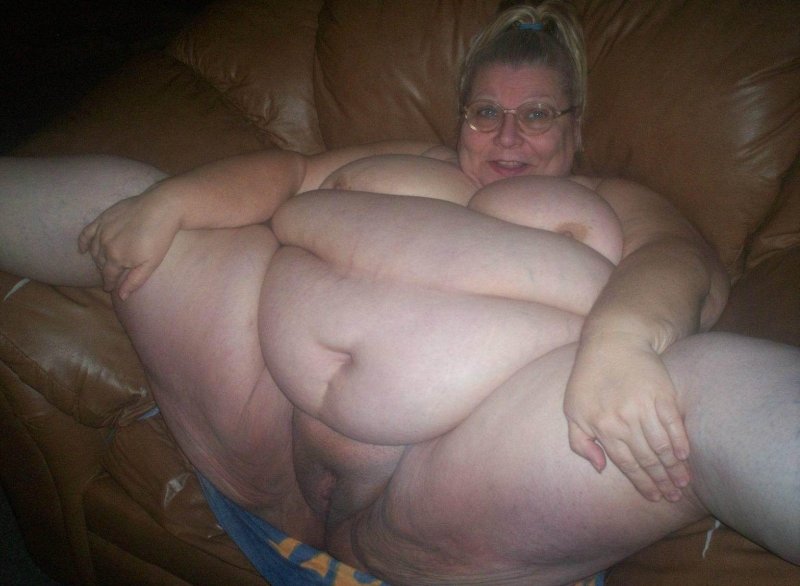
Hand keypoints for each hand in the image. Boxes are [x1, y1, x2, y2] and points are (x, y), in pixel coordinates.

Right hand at [78, 188, 180, 299]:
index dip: (109, 283)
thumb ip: (134, 281)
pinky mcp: (102, 218)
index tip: (109, 288)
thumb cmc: (160, 237)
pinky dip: (82, 242)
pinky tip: (82, 249)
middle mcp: (105, 245)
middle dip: (105, 271)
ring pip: (93, 250)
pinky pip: (86, 232)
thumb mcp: (151, 263)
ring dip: (97, 259)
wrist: (162, 207)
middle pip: (101, 263)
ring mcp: (102, 230)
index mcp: (116, 258)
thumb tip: (121, 296)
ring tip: (103, 263)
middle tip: (110, 275)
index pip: (108, 275)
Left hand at [564, 332, 690, 501]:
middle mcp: (624, 420)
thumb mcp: (573, 410)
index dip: (641, 483)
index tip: (654, 497)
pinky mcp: (662, 394)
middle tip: (673, 495)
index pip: (626, 463)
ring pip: (662, 446)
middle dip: (661, 481)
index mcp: (602, 427)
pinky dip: (681, 442)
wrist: (612, 342)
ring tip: (683, 482)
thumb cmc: (589, 378)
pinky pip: (674, 424)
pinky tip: (685, 456)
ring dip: (674, 468)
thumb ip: (580, 442)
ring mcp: (644, 407)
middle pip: (647, 458)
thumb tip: (600, 468)